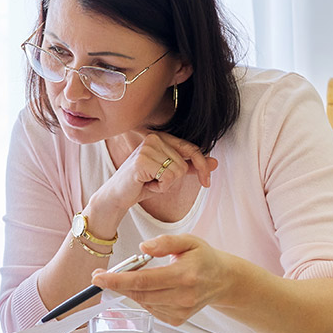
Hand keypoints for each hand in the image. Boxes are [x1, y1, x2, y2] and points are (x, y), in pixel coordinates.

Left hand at [90, 234, 238, 324]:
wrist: (223, 280)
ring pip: (143, 302)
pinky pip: (151, 308)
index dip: (118, 280)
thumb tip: (143, 247)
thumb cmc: (204, 258)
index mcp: (184, 275)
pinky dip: (142, 298)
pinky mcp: (177, 319)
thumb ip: (165, 242)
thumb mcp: (189, 241)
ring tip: (126, 277)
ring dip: (129, 291)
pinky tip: (148, 287)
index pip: (143, 281)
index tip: (98, 277)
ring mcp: (180, 311)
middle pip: (139, 294)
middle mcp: (183, 297)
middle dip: (116, 285)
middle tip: (100, 277)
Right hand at [96, 133, 218, 212]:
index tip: (207, 182)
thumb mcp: (170, 174)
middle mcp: (154, 137)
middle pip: (184, 164)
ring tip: (150, 182)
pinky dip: (159, 187)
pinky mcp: (142, 160)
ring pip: (177, 171)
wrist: (118, 195)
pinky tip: (146, 184)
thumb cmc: (143, 183)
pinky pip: (167, 178)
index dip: (202, 166)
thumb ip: (190, 166)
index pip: (191, 148)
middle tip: (156, 180)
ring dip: (166, 184)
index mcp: (161, 137)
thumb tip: (214, 162)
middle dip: (174, 179)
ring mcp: (147, 148)